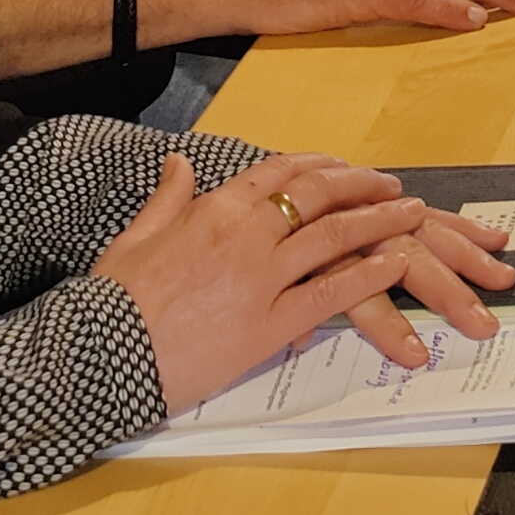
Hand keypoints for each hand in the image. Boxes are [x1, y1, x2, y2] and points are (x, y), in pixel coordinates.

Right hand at [91, 151, 514, 406]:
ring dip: (381, 221)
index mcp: (213, 208)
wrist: (101, 354)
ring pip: (335, 237)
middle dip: (361, 185)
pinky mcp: (268, 323)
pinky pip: (331, 293)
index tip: (342, 166)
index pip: (278, 171)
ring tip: (413, 215)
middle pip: (317, 195)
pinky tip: (395, 266)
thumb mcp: (136, 236)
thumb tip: (180, 161)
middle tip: (392, 186)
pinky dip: (369, 276)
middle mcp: (244, 233)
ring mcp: (260, 277)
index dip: (318, 165)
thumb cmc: (113, 300)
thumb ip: (168, 196)